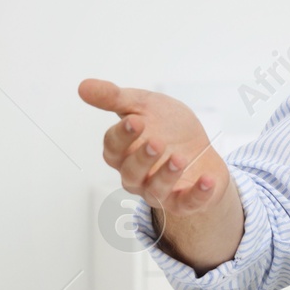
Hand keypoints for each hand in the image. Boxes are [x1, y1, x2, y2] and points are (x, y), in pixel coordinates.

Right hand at [78, 79, 230, 219]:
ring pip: (154, 191)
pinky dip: (198, 194)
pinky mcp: (184, 201)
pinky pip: (188, 204)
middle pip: (131, 173)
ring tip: (179, 158)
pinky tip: (207, 179)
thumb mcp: (144, 105)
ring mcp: (159, 191)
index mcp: (123, 152)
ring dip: (167, 176)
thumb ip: (114, 98)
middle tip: (156, 142)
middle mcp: (136, 175)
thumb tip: (83, 86)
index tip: (135, 120)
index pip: (113, 148)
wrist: (200, 147)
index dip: (122, 136)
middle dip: (142, 158)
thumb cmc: (167, 127)